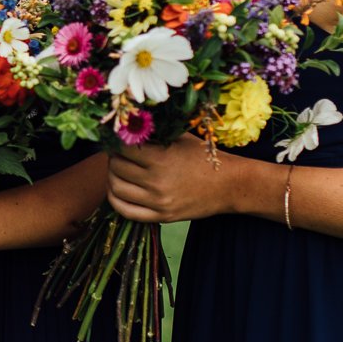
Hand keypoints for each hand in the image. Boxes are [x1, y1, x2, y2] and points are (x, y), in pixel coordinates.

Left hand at [106, 135, 240, 223]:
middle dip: (113, 157)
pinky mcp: (161, 217)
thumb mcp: (180, 138)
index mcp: (162, 158)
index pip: (122, 147)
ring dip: (112, 176)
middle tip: (119, 153)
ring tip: (119, 169)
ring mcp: (158, 201)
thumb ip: (154, 133)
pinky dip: (116, 199)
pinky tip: (118, 190)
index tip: (119, 138)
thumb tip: (126, 124)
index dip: (117, 140)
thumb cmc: (203, 157)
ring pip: (116, 188)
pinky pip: (125, 211)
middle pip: (116, 167)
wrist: (229, 185)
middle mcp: (157, 181)